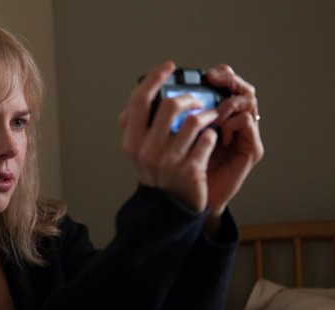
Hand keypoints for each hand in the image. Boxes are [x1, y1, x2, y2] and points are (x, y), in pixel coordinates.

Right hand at [119, 61, 263, 226]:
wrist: (169, 208)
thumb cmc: (157, 174)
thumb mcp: (138, 152)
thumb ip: (134, 127)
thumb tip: (134, 102)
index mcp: (130, 142)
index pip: (139, 101)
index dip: (154, 79)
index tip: (168, 67)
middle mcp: (146, 151)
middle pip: (170, 105)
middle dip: (188, 97)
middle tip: (196, 99)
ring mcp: (168, 162)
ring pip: (194, 120)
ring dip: (207, 114)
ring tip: (210, 117)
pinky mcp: (190, 170)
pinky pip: (208, 139)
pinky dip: (213, 135)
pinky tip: (211, 140)